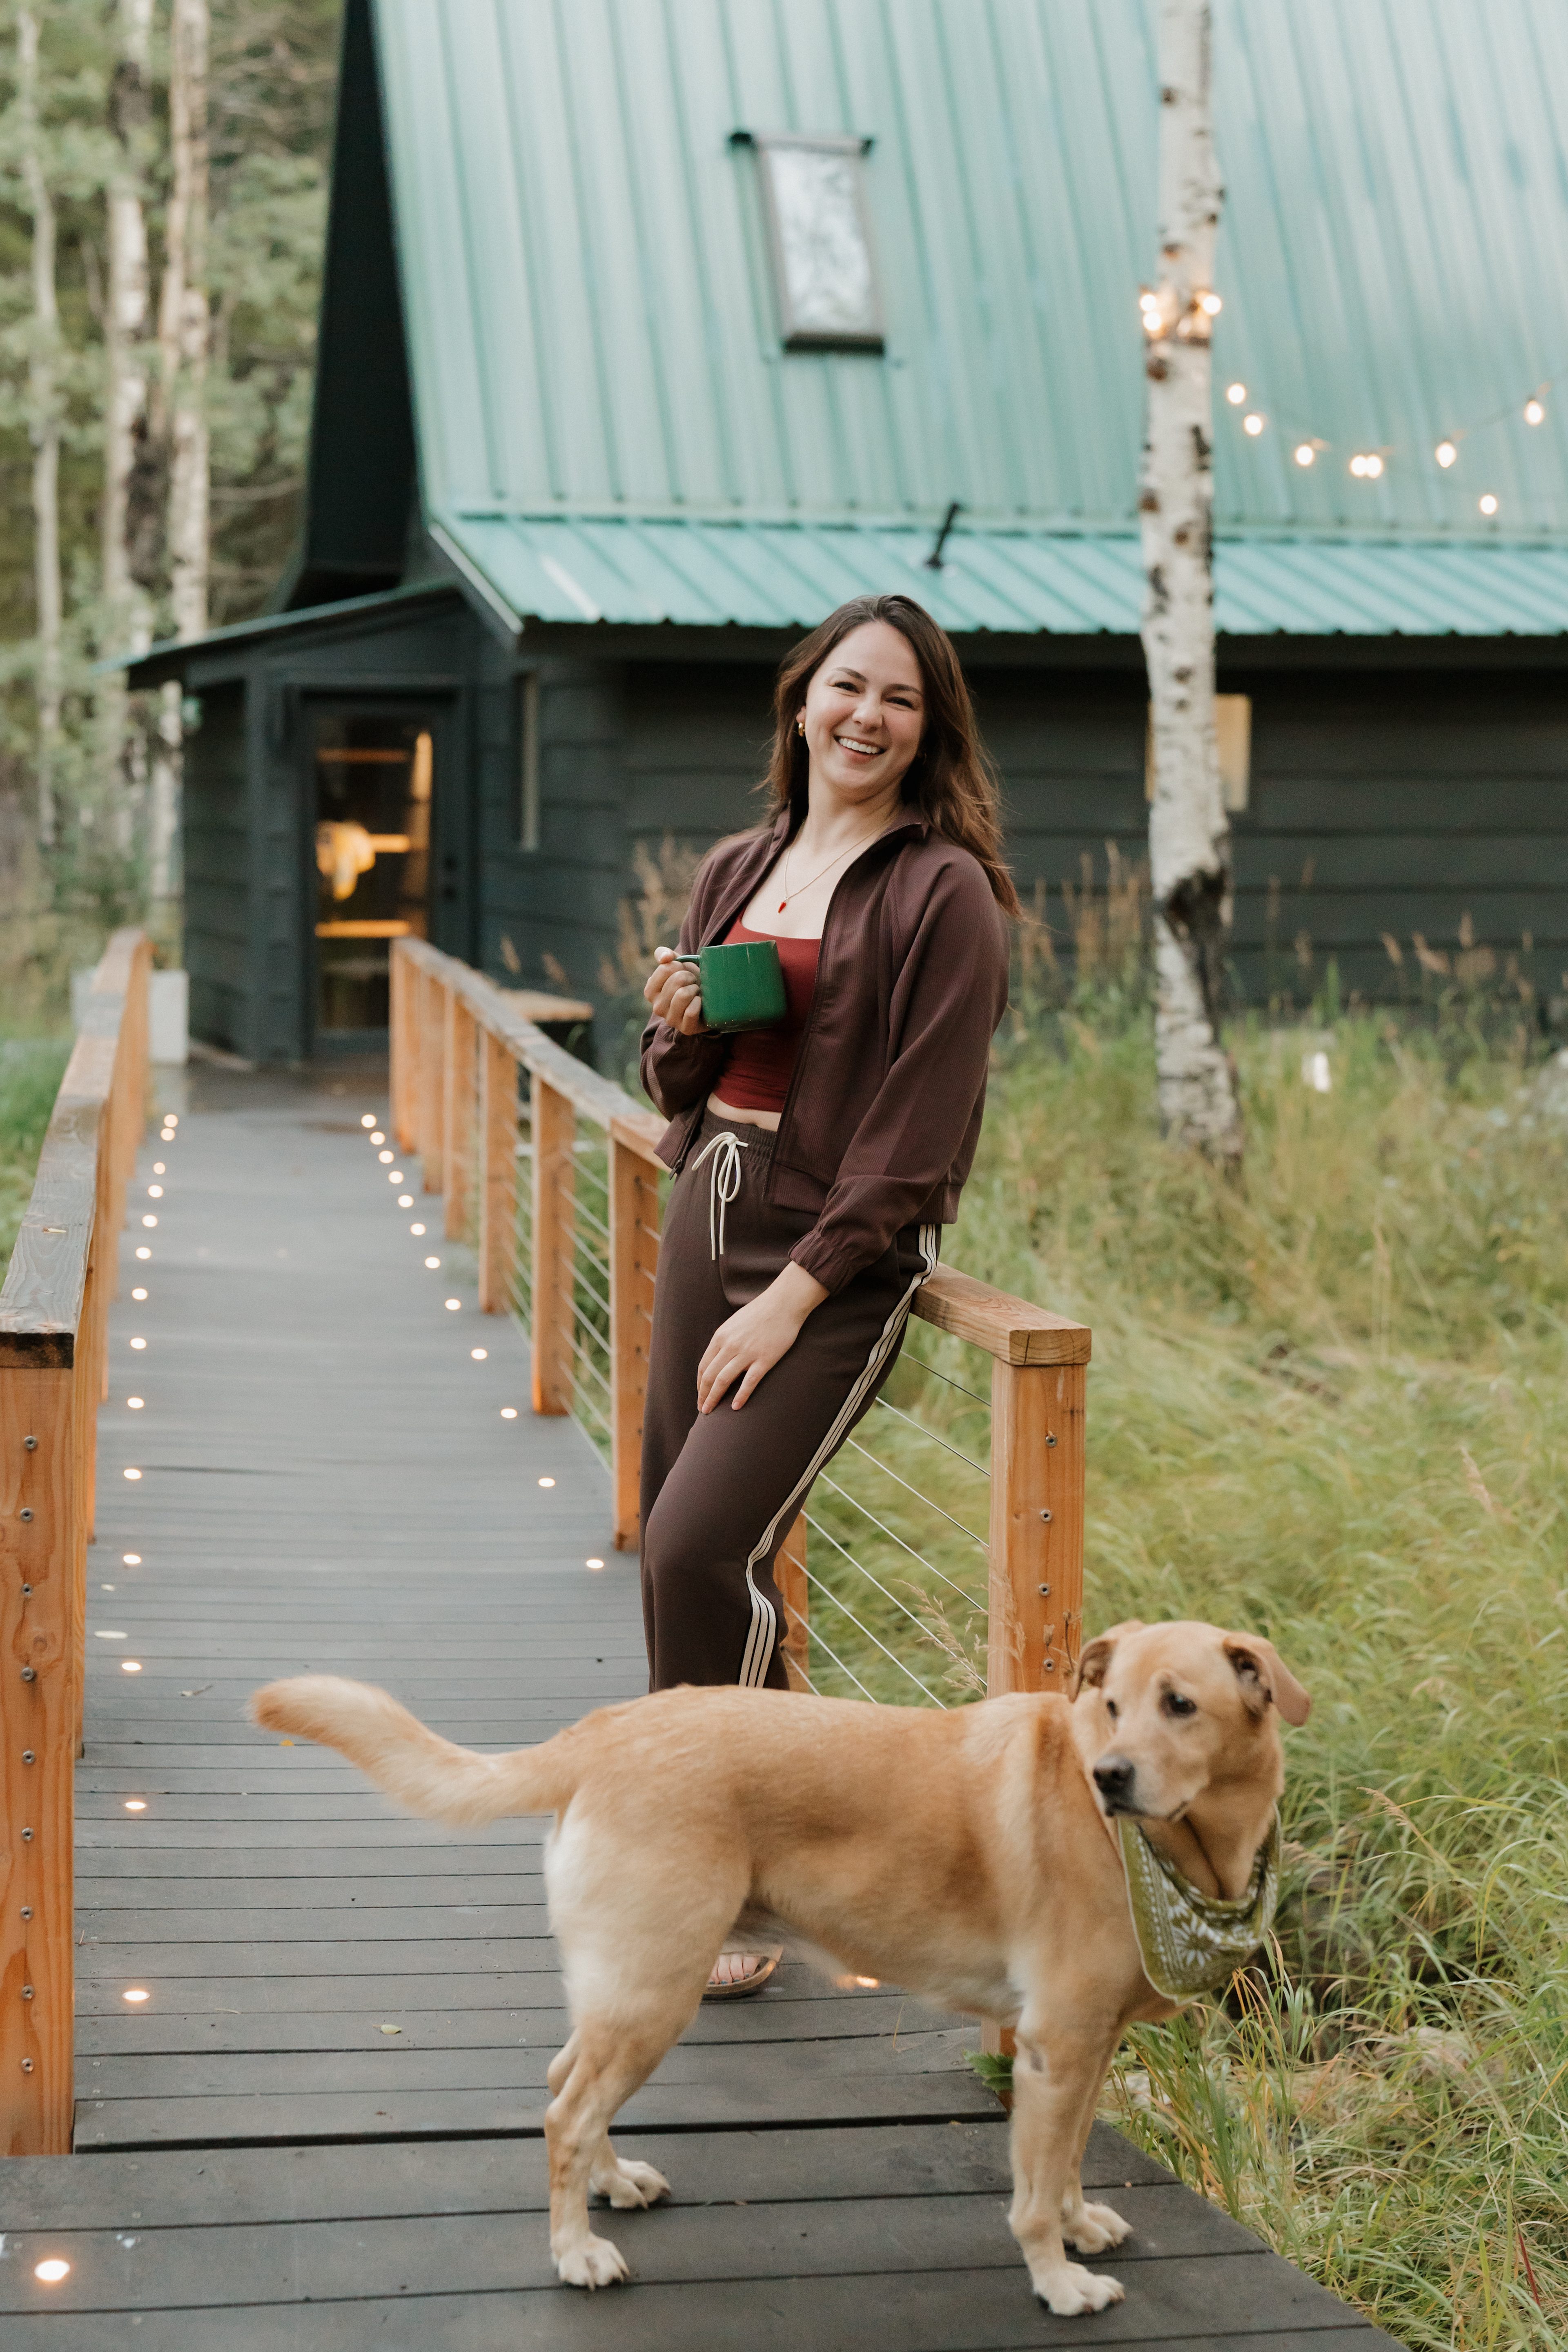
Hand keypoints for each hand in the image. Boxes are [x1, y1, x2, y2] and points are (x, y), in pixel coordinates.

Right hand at [644, 945, 704, 1035]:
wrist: (707, 1000)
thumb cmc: (689, 981)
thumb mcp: (676, 965)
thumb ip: (665, 954)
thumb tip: (665, 957)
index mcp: (650, 991)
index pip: (665, 969)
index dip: (679, 965)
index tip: (683, 971)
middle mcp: (657, 1007)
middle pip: (677, 980)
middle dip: (690, 977)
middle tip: (692, 983)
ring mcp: (670, 1019)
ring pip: (683, 995)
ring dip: (695, 989)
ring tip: (696, 992)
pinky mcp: (685, 1028)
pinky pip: (691, 1011)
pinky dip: (700, 1003)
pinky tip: (700, 1003)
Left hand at [697, 1263, 828, 1411]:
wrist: (784, 1303)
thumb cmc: (760, 1312)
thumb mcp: (734, 1323)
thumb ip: (725, 1340)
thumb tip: (719, 1357)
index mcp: (721, 1336)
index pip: (704, 1366)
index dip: (700, 1384)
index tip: (701, 1395)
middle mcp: (730, 1345)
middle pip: (710, 1376)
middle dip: (703, 1395)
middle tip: (703, 1409)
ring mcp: (747, 1353)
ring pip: (723, 1380)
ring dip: (714, 1398)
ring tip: (710, 1412)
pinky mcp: (764, 1359)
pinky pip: (749, 1382)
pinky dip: (740, 1396)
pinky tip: (735, 1407)